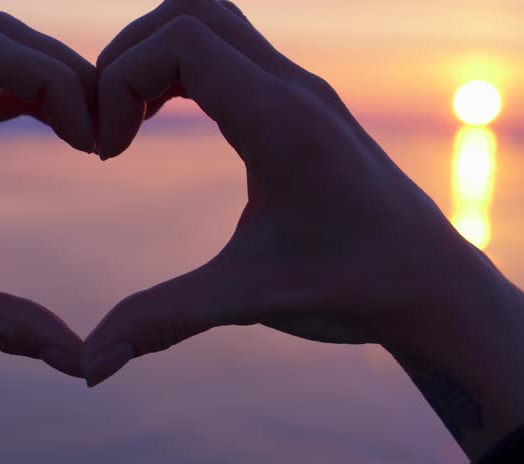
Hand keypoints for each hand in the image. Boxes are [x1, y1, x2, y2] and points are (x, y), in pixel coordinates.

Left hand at [0, 12, 93, 384]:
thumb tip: (80, 357)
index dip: (55, 80)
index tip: (89, 145)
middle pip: (2, 40)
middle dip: (66, 74)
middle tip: (103, 139)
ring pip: (0, 60)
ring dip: (54, 85)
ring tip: (93, 140)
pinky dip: (38, 103)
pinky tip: (66, 139)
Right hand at [83, 0, 472, 381]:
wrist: (434, 285)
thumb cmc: (356, 288)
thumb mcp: (250, 299)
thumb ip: (161, 322)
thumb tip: (88, 368)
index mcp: (281, 121)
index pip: (181, 39)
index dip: (120, 80)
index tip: (108, 152)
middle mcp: (294, 88)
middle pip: (190, 9)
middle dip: (127, 56)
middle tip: (108, 126)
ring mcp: (302, 90)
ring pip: (211, 21)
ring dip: (155, 58)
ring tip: (129, 123)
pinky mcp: (302, 104)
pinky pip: (230, 51)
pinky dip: (181, 70)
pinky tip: (164, 121)